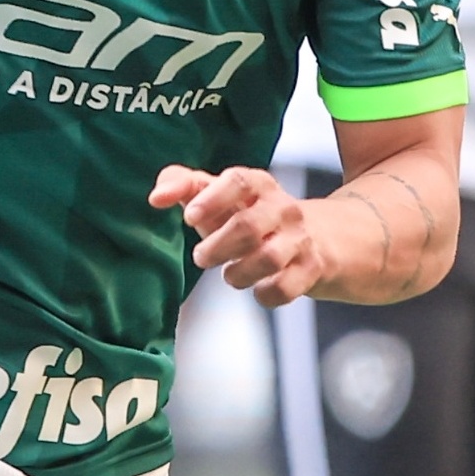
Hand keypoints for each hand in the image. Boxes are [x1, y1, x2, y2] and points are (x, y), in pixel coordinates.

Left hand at [150, 164, 327, 308]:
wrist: (318, 239)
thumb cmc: (251, 217)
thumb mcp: (220, 197)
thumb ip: (183, 186)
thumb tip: (156, 197)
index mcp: (258, 185)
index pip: (239, 180)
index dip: (212, 199)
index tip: (189, 217)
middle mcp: (282, 208)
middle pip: (249, 226)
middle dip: (217, 247)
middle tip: (201, 257)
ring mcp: (299, 239)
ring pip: (268, 259)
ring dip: (238, 274)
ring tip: (230, 274)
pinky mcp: (310, 270)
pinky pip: (284, 288)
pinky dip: (264, 295)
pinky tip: (257, 289)